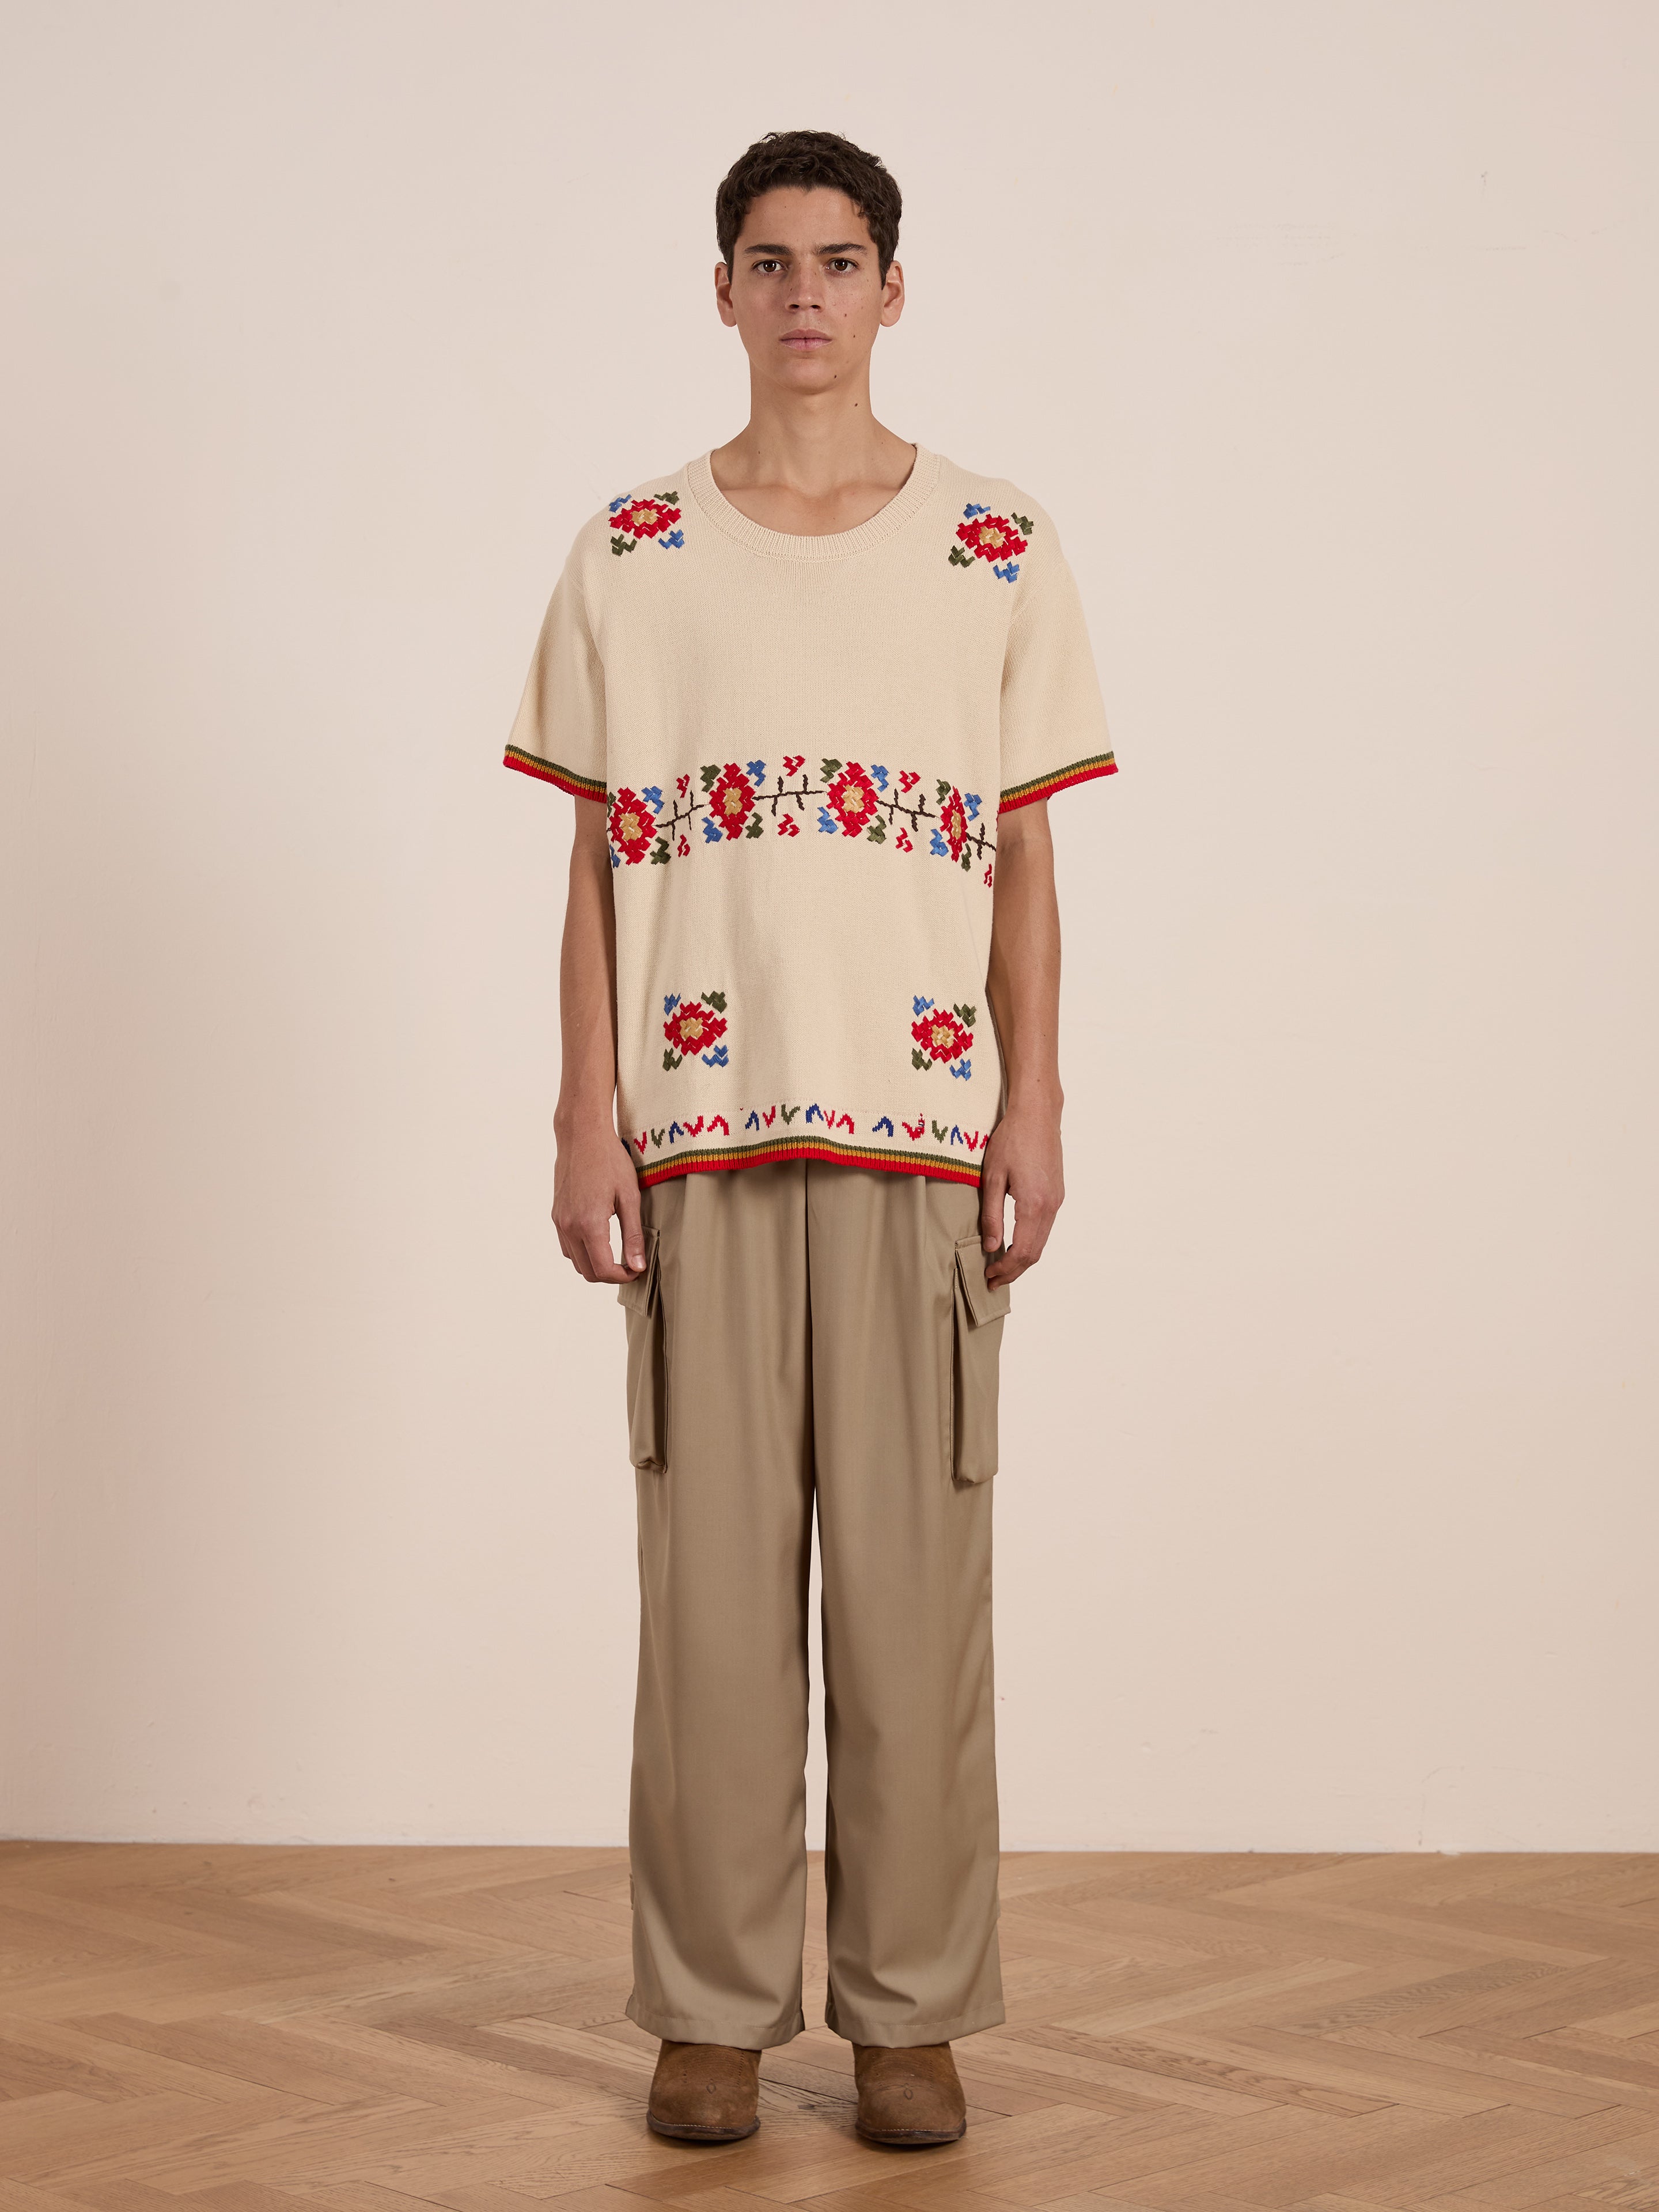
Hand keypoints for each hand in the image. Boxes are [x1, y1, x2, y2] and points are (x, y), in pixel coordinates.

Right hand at [552, 1122, 644, 1283]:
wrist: (582, 1136)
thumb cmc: (609, 1160)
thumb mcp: (630, 1197)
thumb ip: (633, 1235)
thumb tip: (638, 1266)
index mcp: (589, 1224)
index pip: (603, 1269)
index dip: (623, 1277)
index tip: (637, 1269)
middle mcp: (569, 1226)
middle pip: (588, 1272)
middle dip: (610, 1275)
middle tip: (630, 1264)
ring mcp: (559, 1221)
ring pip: (575, 1262)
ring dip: (595, 1265)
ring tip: (616, 1253)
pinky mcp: (556, 1215)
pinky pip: (567, 1246)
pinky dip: (582, 1252)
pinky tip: (599, 1240)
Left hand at [978, 1102, 1062, 1288]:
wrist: (1037, 1114)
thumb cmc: (1011, 1140)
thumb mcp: (992, 1177)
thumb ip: (992, 1216)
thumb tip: (992, 1247)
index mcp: (1033, 1205)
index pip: (1022, 1252)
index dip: (1005, 1270)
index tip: (988, 1277)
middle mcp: (1051, 1206)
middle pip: (1035, 1253)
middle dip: (1014, 1271)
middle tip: (992, 1280)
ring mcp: (1057, 1201)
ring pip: (1042, 1242)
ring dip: (1022, 1258)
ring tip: (1000, 1265)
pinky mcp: (1057, 1194)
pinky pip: (1045, 1227)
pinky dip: (1031, 1242)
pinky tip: (1014, 1242)